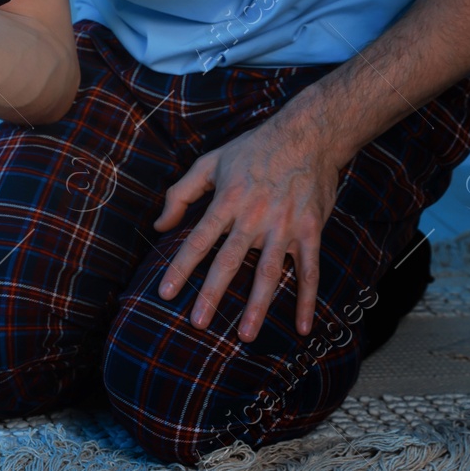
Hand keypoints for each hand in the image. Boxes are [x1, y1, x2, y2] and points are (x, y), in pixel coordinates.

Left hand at [151, 119, 343, 341]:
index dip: (180, 267)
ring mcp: (284, 226)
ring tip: (246, 335)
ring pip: (269, 272)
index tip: (165, 292)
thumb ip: (180, 193)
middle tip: (197, 324)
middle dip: (212, 294)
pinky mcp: (310, 231)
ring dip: (258, 306)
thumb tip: (159, 225)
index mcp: (227, 200)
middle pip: (229, 261)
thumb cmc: (253, 149)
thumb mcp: (210, 163)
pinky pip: (309, 271)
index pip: (198, 240)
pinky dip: (307, 300)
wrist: (307, 135)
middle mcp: (254, 216)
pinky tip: (304, 327)